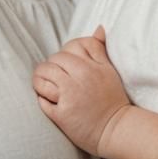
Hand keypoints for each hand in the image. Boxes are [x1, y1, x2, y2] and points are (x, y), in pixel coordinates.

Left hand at [32, 26, 130, 155]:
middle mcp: (80, 77)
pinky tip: (49, 102)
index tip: (66, 66)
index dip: (64, 55)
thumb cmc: (112, 99)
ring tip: (45, 88)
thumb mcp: (110, 70)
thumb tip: (99, 28)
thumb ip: (99, 49)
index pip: (68, 48)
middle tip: (54, 78)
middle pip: (53, 60)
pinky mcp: (63, 114)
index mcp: (92, 65)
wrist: (117, 129)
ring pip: (42, 76)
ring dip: (40, 81)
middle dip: (50, 68)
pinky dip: (43, 100)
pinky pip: (42, 100)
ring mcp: (70, 95)